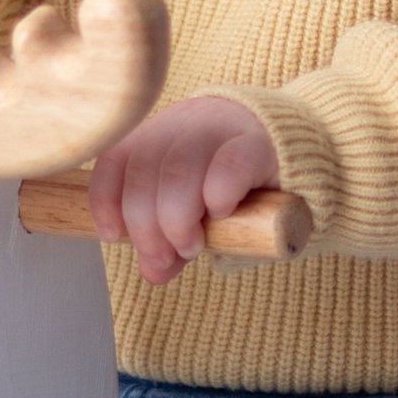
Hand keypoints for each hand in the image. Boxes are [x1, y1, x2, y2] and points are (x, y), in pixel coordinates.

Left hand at [90, 95, 279, 285]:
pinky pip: (228, 167)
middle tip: (164, 256)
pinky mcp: (257, 143)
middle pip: (144, 172)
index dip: (106, 200)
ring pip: (179, 170)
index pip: (114, 160)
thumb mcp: (192, 212)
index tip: (114, 236)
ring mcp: (219, 128)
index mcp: (155, 135)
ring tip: (191, 246)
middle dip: (146, 226)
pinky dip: (217, 197)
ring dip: (177, 220)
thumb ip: (170, 240)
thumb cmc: (232, 183)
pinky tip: (222, 212)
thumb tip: (154, 273)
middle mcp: (181, 124)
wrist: (291, 149)